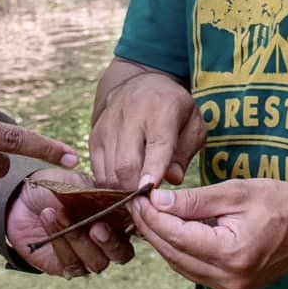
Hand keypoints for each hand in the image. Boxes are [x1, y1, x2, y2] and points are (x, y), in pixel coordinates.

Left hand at [4, 169, 136, 277]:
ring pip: (95, 262)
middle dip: (110, 243)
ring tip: (60, 213)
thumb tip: (123, 194)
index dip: (133, 224)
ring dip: (77, 238)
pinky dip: (59, 241)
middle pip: (122, 255)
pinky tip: (48, 218)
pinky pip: (71, 263)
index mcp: (118, 221)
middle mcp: (107, 243)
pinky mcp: (66, 267)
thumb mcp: (81, 184)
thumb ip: (102, 193)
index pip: (136, 230)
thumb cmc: (58, 188)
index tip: (121, 210)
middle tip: (95, 227)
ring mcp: (88, 257)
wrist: (24, 198)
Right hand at [89, 63, 207, 189]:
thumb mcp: (193, 124)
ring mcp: (108, 126)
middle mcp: (131, 115)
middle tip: (150, 204)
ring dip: (124, 191)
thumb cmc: (173, 109)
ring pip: (110, 172)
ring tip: (139, 197)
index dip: (154, 169)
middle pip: (126, 164)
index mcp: (163, 109)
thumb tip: (173, 179)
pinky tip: (125, 186)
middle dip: (137, 191)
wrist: (140, 84)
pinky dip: (111, 186)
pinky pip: (98, 171)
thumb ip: (186, 152)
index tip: (151, 190)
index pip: (157, 144)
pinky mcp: (94, 136)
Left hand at [129, 179, 287, 288]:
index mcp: (233, 252)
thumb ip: (195, 200)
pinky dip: (180, 252)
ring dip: (163, 241)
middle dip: (152, 229)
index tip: (138, 197)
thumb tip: (156, 202)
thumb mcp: (237, 191)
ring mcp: (233, 288)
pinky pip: (196, 271)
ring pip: (181, 265)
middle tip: (137, 204)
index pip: (177, 236)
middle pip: (174, 254)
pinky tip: (172, 231)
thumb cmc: (282, 201)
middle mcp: (230, 278)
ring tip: (149, 215)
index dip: (152, 217)